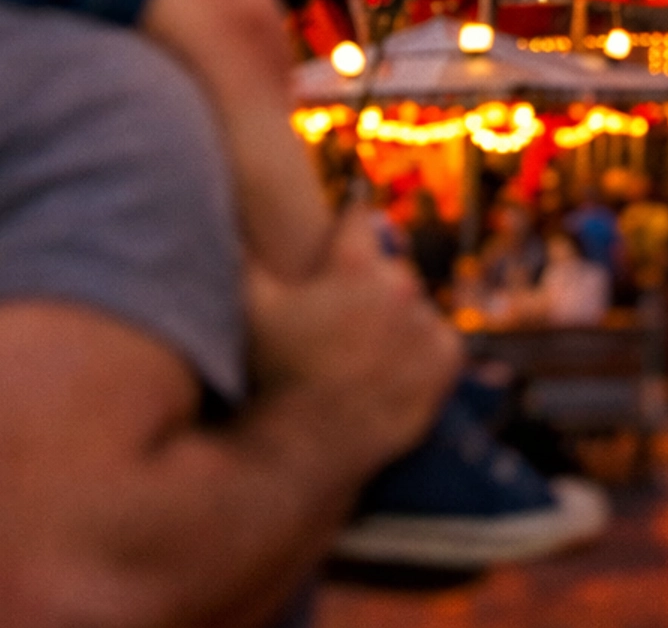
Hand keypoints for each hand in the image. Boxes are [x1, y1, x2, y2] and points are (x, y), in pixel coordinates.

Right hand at [246, 209, 461, 471]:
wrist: (305, 450)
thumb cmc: (275, 374)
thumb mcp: (250, 305)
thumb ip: (242, 252)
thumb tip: (222, 217)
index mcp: (354, 263)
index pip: (360, 217)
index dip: (347, 229)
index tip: (342, 238)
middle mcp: (398, 285)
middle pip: (390, 266)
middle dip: (370, 282)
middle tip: (344, 317)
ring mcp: (425, 323)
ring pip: (415, 303)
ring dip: (396, 317)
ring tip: (364, 349)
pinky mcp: (446, 360)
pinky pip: (440, 338)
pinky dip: (423, 349)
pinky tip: (392, 366)